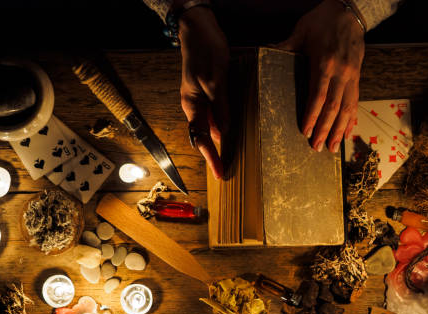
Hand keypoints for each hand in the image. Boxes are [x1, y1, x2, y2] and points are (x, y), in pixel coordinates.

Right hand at [178, 7, 229, 178]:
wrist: (198, 28)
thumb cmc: (205, 51)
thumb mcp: (215, 81)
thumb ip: (221, 107)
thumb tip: (225, 133)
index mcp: (191, 104)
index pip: (201, 138)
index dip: (211, 157)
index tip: (219, 172)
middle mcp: (194, 106)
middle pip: (205, 136)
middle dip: (215, 154)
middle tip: (226, 171)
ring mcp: (201, 99)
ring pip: (212, 126)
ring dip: (222, 141)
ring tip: (232, 157)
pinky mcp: (210, 92)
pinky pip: (217, 115)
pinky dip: (225, 125)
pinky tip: (236, 130)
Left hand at [277, 0, 364, 152]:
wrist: (350, 11)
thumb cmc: (323, 20)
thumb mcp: (301, 31)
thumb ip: (286, 46)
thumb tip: (266, 52)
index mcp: (324, 63)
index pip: (318, 95)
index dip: (312, 115)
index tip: (305, 131)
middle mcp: (340, 72)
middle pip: (333, 106)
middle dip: (325, 129)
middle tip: (317, 147)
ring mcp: (351, 75)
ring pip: (347, 107)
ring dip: (340, 129)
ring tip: (333, 147)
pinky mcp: (357, 76)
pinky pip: (356, 101)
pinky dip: (352, 119)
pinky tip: (349, 132)